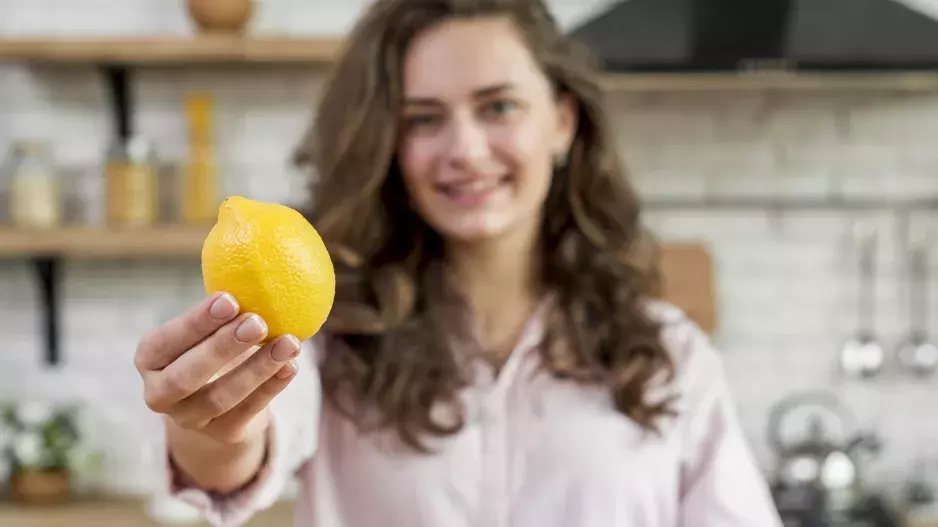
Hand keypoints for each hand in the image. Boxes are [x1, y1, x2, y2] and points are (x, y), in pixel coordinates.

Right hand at [135, 292, 299, 444]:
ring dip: (257, 368)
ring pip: (221, 397)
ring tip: (288, 342)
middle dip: (222, 347)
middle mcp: (160, 393)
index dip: (195, 323)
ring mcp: (190, 419)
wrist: (220, 402)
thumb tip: (249, 245)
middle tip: (257, 321)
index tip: (229, 299)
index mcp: (150, 358)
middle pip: (186, 376)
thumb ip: (222, 301)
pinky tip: (291, 365)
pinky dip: (272, 388)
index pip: (165, 342)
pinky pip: (248, 413)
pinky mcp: (223, 434)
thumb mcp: (208, 326)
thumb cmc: (213, 346)